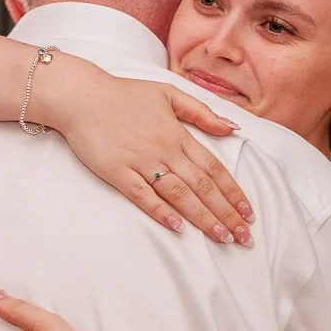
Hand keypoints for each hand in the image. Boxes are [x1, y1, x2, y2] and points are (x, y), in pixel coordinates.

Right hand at [54, 75, 254, 244]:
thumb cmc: (124, 94)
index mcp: (178, 135)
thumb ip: (202, 112)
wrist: (81, 95)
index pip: (214, 169)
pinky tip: (178, 228)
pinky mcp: (117, 172)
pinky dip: (161, 212)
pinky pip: (143, 196)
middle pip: (203, 187)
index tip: (249, 212)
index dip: (234, 192)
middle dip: (227, 213)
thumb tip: (234, 128)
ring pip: (179, 194)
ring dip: (203, 217)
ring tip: (222, 237)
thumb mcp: (168, 93)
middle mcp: (165, 151)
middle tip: (244, 237)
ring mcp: (141, 162)